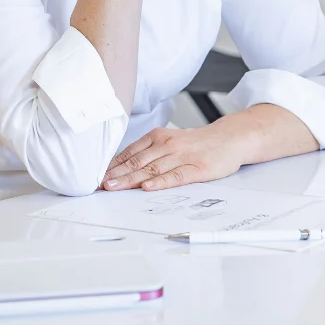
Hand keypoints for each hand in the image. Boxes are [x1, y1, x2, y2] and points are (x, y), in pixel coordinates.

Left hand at [101, 124, 248, 191]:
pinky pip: (175, 176)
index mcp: (158, 137)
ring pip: (151, 169)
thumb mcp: (170, 140)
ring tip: (113, 187)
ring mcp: (182, 157)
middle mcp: (167, 145)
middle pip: (137, 161)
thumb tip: (122, 167)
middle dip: (115, 174)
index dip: (112, 166)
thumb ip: (149, 152)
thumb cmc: (197, 143)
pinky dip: (160, 182)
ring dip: (130, 179)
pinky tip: (147, 187)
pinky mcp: (197, 169)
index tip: (96, 176)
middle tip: (98, 185)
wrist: (229, 138)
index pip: (129, 152)